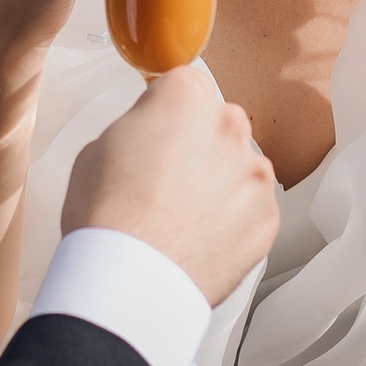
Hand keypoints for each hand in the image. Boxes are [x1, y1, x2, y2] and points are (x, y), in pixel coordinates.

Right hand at [65, 69, 278, 309]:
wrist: (131, 280)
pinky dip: (232, 222)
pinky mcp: (267, 218)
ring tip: (181, 217)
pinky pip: (251, 209)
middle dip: (198, 145)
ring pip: (238, 168)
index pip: (185, 85)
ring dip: (219, 184)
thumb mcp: (98, 148)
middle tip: (165, 181)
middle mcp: (229, 127)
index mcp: (185, 98)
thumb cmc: (108, 217)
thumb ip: (138, 128)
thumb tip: (151, 136)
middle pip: (218, 124)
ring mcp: (254, 174)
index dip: (166, 111)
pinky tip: (199, 239)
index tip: (158, 131)